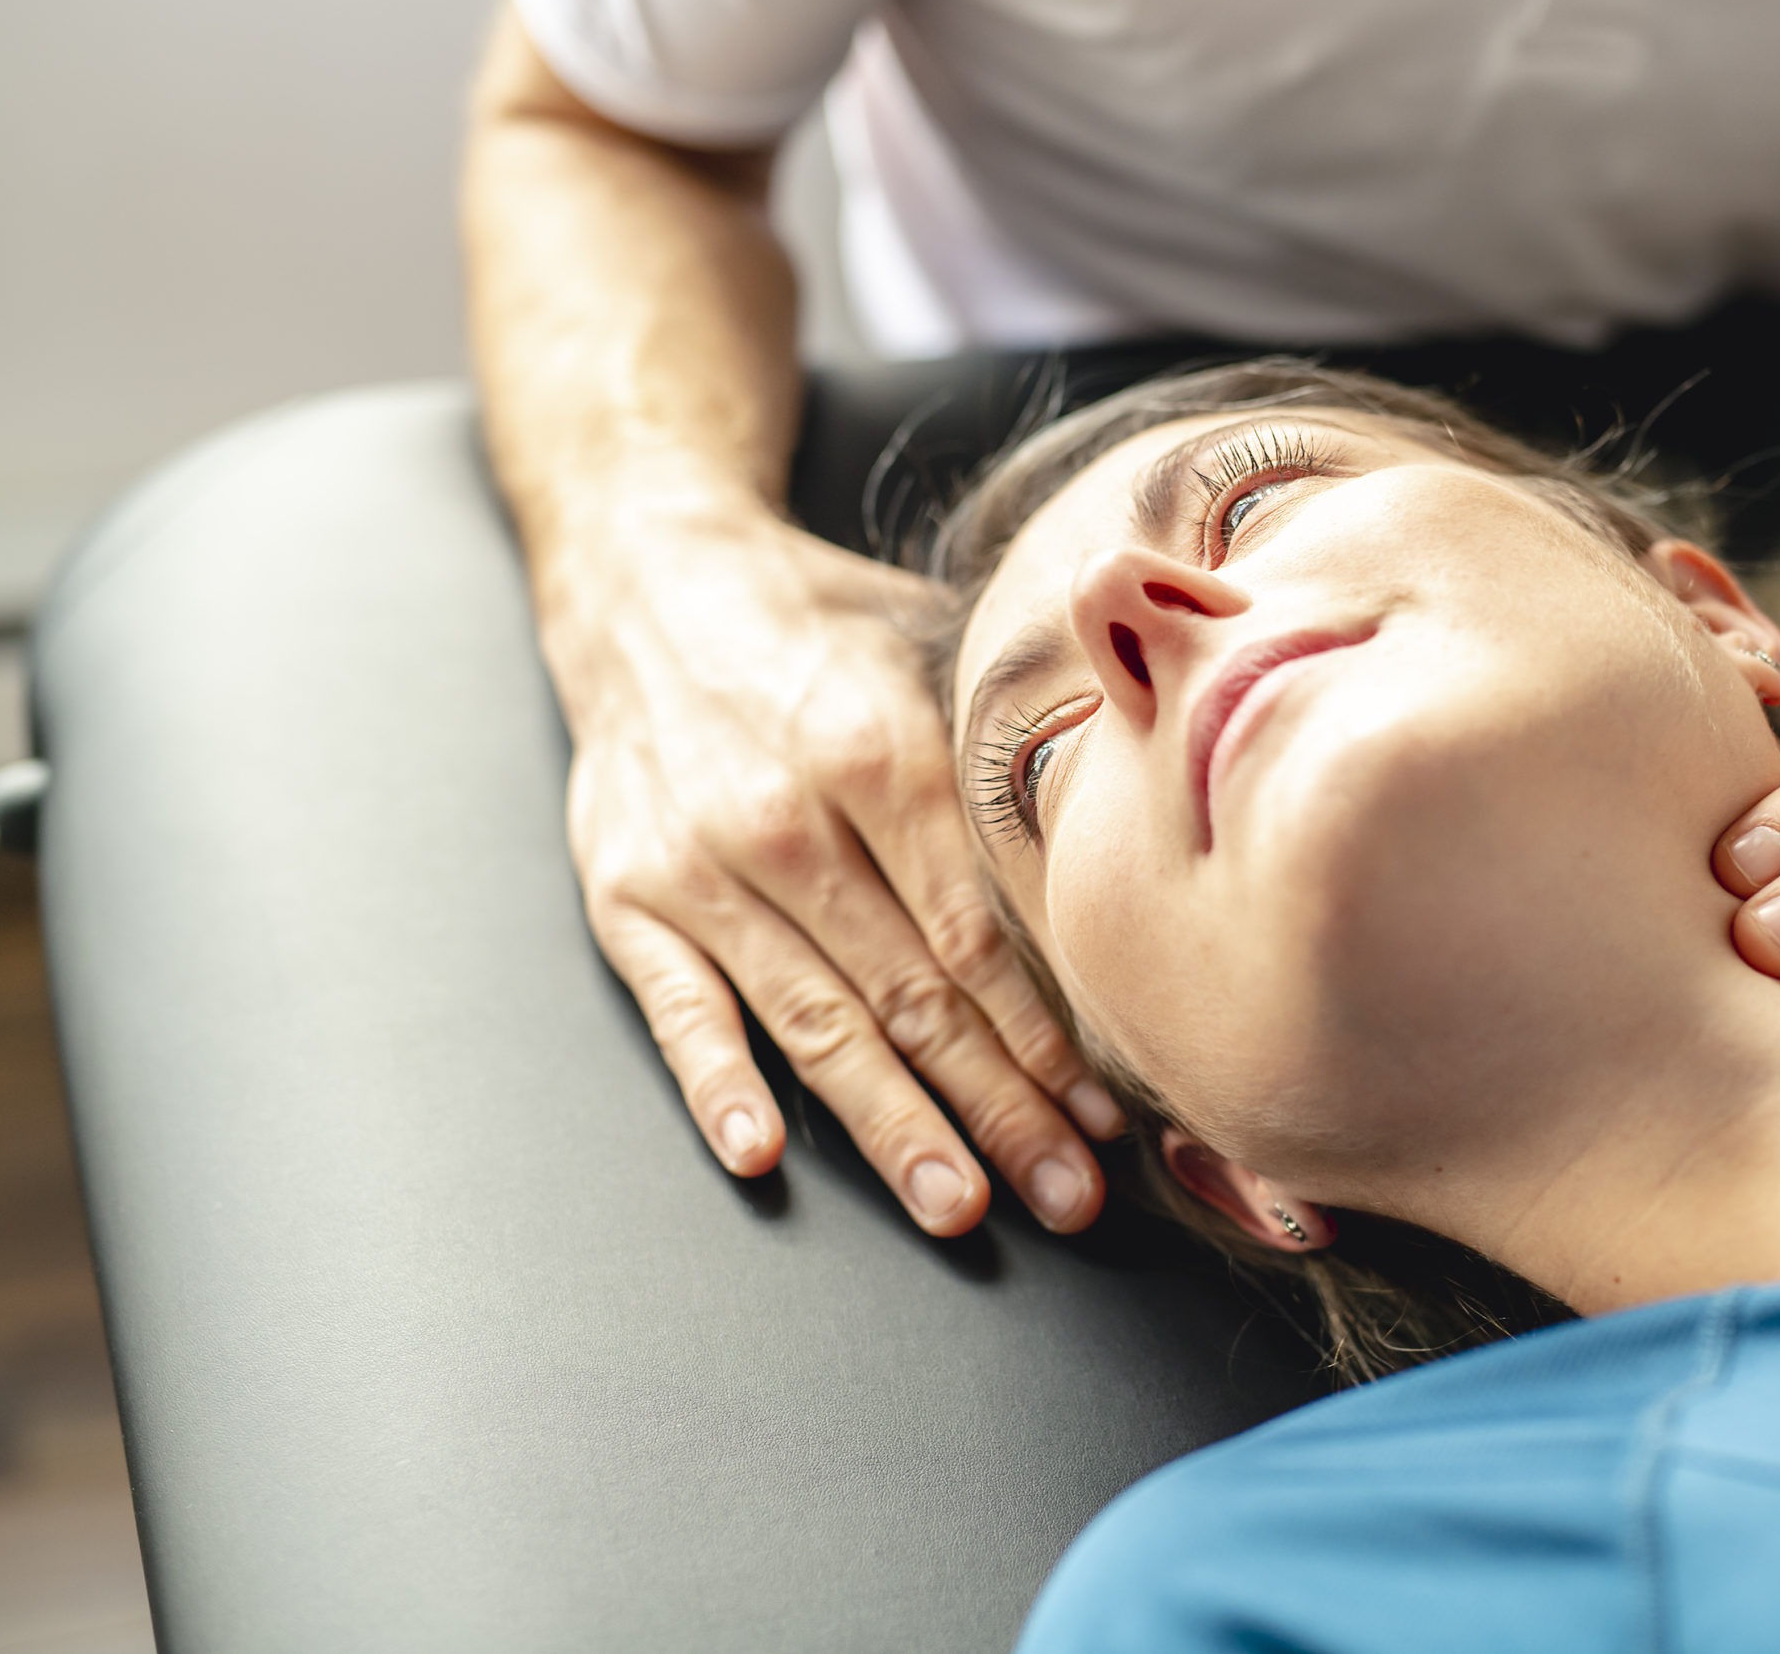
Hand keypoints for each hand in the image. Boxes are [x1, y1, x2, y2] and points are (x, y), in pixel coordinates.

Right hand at [546, 501, 1118, 1233]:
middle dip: (999, 1107)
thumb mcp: (931, 645)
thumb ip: (1018, 738)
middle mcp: (789, 821)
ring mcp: (700, 871)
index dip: (1046, 1033)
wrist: (644, 575)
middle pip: (912, 995)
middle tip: (1069, 1194)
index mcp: (880, 753)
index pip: (979, 931)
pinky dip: (718, 1082)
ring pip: (815, 1022)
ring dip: (893, 1124)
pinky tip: (762, 1154)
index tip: (1107, 1112)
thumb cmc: (819, 626)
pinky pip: (679, 1009)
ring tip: (960, 1204)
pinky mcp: (627, 902)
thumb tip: (1152, 803)